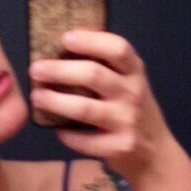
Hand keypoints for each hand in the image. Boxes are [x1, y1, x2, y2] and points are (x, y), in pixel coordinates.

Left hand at [29, 30, 170, 180]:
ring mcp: (127, 121)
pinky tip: (57, 130)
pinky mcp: (119, 147)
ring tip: (37, 96)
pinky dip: (67, 135)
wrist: (155, 152)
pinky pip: (85, 141)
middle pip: (93, 75)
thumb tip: (65, 44)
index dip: (91, 41)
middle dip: (60, 70)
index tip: (65, 38)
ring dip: (56, 101)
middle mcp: (133, 93)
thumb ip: (107, 66)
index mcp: (134, 72)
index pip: (118, 48)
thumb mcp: (129, 82)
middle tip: (36, 69)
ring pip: (85, 108)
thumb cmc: (132, 111)